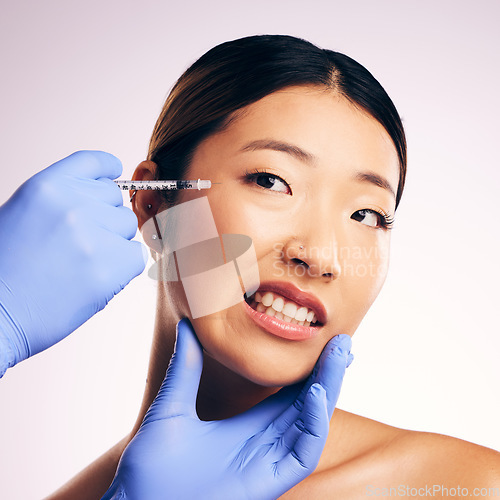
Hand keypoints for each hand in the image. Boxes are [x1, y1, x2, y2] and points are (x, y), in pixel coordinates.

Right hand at [0, 151, 146, 375]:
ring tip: (80, 266)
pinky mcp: (110, 266)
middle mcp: (72, 204)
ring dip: (113, 244)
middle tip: (79, 246)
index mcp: (46, 186)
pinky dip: (122, 268)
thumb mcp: (24, 216)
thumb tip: (103, 197)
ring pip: (127, 228)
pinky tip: (93, 280)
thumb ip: (62, 201)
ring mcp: (92, 234)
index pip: (92, 162)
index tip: (116, 172)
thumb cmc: (6, 270)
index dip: (107, 169)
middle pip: (116, 201)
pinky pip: (136, 256)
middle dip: (105, 219)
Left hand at [103, 318, 352, 499]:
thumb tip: (187, 324)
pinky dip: (315, 423)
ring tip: (339, 356)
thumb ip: (186, 367)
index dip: (307, 370)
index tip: (320, 341)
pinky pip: (303, 453)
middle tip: (344, 342)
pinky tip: (315, 392)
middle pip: (307, 405)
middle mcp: (263, 444)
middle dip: (328, 373)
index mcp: (245, 427)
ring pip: (312, 423)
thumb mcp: (172, 406)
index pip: (287, 395)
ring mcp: (268, 463)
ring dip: (328, 389)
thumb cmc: (150, 469)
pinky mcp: (269, 482)